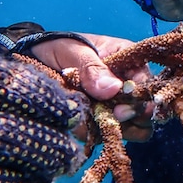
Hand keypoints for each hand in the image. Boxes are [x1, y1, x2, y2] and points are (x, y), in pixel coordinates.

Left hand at [31, 33, 153, 141]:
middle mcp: (128, 84)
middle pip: (146, 110)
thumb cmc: (60, 47)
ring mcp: (117, 104)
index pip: (147, 84)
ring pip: (136, 128)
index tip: (118, 110)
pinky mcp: (103, 119)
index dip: (138, 100)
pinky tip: (85, 126)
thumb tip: (115, 89)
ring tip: (96, 123)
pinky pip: (112, 135)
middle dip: (131, 118)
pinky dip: (101, 135)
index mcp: (129, 61)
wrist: (35, 58)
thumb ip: (93, 69)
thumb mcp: (75, 52)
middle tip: (110, 118)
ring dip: (117, 129)